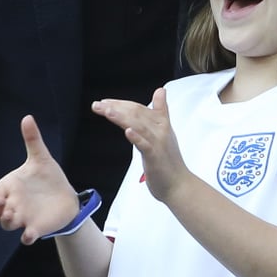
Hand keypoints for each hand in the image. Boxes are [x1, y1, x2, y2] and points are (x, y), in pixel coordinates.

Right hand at [0, 115, 77, 243]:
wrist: (65, 195)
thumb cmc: (48, 177)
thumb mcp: (41, 158)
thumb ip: (33, 140)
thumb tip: (27, 117)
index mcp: (9, 187)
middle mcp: (12, 204)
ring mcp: (22, 218)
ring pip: (7, 224)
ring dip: (6, 221)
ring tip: (10, 214)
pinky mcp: (36, 228)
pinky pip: (27, 236)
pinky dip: (27, 237)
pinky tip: (28, 235)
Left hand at [92, 88, 187, 202]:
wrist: (179, 185)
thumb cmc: (168, 161)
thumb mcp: (164, 132)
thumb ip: (160, 112)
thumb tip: (160, 91)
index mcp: (161, 123)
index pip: (139, 108)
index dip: (122, 103)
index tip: (105, 102)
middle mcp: (160, 130)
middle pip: (137, 113)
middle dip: (116, 107)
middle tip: (97, 105)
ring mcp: (158, 143)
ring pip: (139, 125)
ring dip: (122, 117)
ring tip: (107, 111)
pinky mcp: (155, 157)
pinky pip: (145, 145)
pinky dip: (136, 137)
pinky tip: (127, 131)